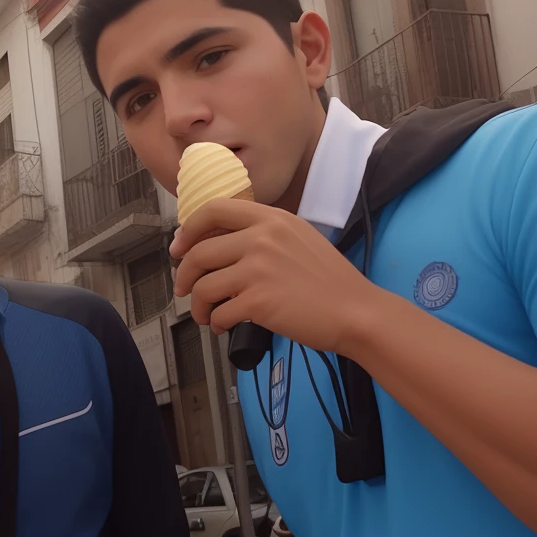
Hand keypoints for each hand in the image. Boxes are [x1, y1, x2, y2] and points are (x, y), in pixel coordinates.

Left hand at [169, 197, 381, 353]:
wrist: (356, 312)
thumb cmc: (329, 281)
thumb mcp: (299, 238)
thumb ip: (263, 234)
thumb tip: (219, 244)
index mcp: (272, 218)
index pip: (213, 209)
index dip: (189, 230)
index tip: (179, 248)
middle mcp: (262, 238)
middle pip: (199, 252)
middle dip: (184, 276)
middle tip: (184, 290)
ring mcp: (259, 269)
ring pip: (203, 286)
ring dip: (198, 306)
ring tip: (206, 316)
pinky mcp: (258, 301)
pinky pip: (220, 312)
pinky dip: (216, 323)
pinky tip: (224, 327)